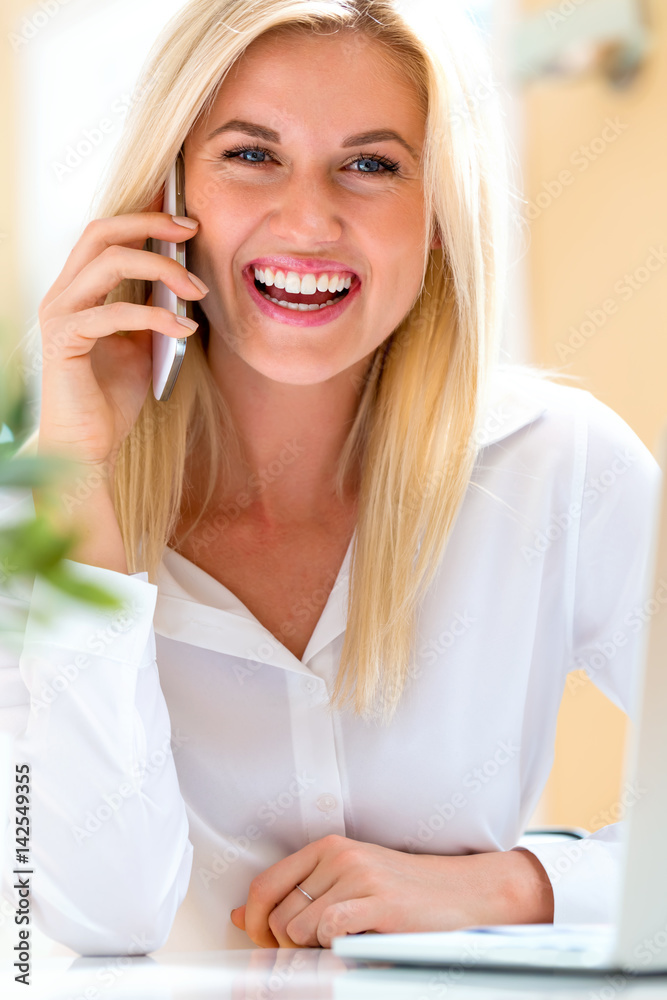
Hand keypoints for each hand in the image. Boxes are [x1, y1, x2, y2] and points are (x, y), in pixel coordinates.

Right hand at [37, 198, 205, 472]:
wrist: (89, 447)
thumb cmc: (111, 399)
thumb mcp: (141, 345)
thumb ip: (152, 310)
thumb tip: (186, 281)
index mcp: (78, 290)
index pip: (106, 234)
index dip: (144, 218)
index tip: (186, 220)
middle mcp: (62, 294)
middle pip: (102, 232)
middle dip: (151, 225)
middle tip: (193, 232)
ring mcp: (59, 314)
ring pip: (110, 262)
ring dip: (162, 268)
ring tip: (198, 290)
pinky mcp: (64, 340)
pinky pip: (113, 313)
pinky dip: (155, 316)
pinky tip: (184, 328)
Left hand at [229, 834, 553, 947]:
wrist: (461, 893)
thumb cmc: (402, 891)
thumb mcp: (345, 883)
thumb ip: (296, 895)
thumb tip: (242, 915)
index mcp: (327, 848)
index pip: (265, 885)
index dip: (255, 922)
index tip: (266, 943)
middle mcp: (339, 856)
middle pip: (278, 914)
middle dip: (286, 946)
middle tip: (313, 953)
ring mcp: (359, 877)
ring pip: (300, 929)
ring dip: (313, 951)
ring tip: (340, 947)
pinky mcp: (378, 902)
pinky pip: (329, 932)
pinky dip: (334, 948)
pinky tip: (355, 944)